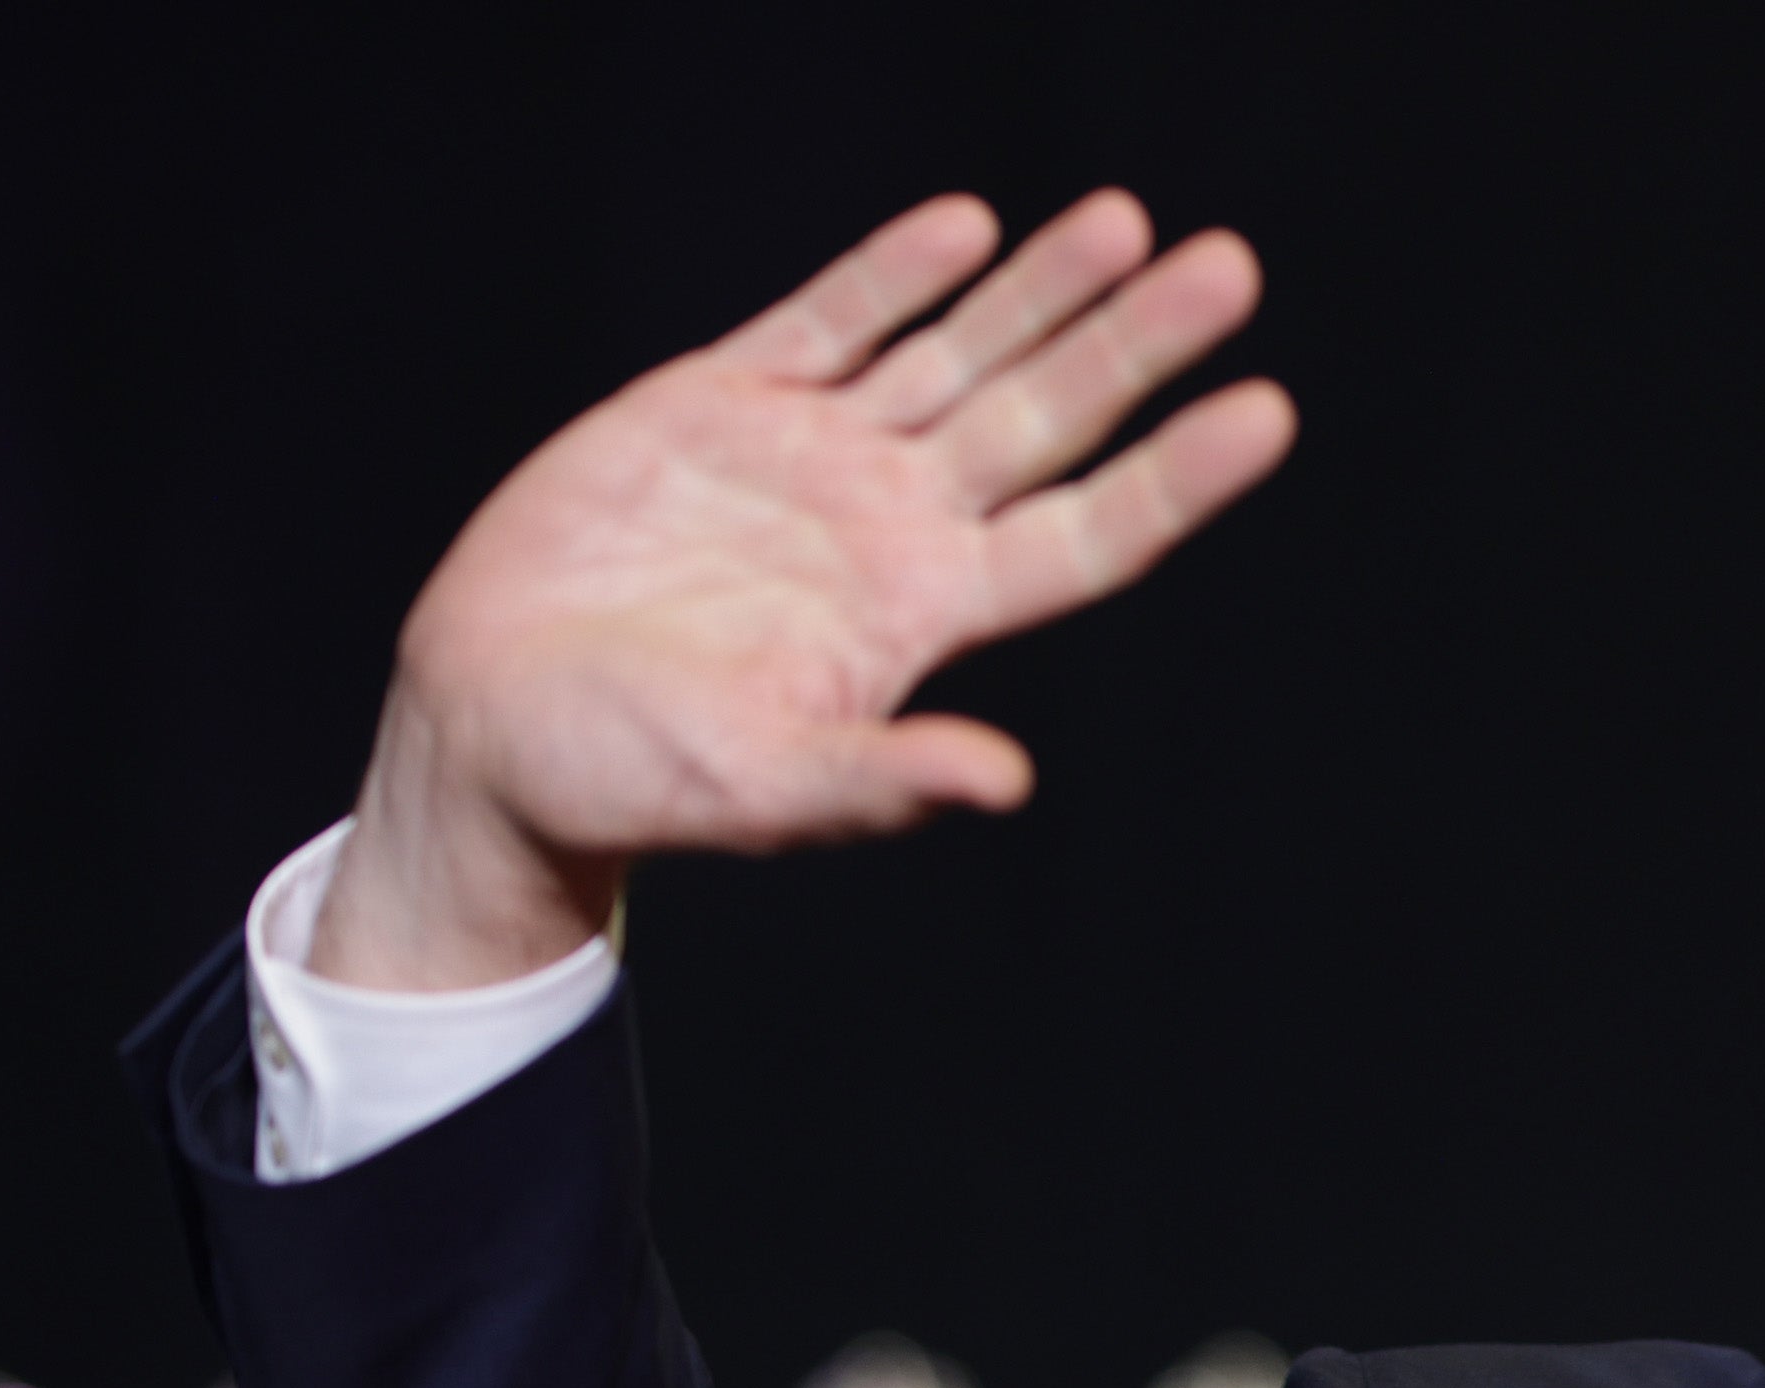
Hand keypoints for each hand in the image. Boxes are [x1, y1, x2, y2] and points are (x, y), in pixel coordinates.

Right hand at [314, 192, 1294, 988]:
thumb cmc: (635, 779)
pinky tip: (965, 227)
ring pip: (957, 351)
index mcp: (923, 611)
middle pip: (1046, 417)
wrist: (497, 728)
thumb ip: (883, 781)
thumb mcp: (767, 788)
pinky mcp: (719, 404)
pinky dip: (892, 272)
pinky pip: (827, 318)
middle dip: (1135, 342)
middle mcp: (891, 523)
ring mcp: (813, 456)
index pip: (1087, 531)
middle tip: (1231, 267)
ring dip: (1041, 287)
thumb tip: (1003, 783)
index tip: (1267, 411)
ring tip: (1130, 221)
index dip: (1178, 473)